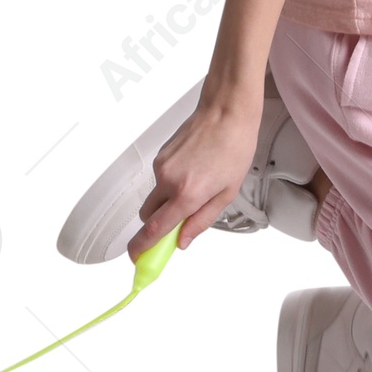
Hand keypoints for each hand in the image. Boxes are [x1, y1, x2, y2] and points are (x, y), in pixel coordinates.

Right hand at [128, 97, 261, 259]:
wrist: (226, 112)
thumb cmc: (234, 148)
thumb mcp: (227, 193)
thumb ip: (202, 220)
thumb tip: (183, 241)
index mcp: (187, 195)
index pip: (154, 229)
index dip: (142, 248)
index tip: (138, 259)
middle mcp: (168, 181)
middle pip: (148, 216)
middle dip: (158, 223)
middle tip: (180, 222)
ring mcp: (161, 167)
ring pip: (155, 196)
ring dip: (168, 200)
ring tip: (198, 184)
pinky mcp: (160, 155)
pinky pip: (160, 179)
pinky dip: (171, 182)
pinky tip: (194, 169)